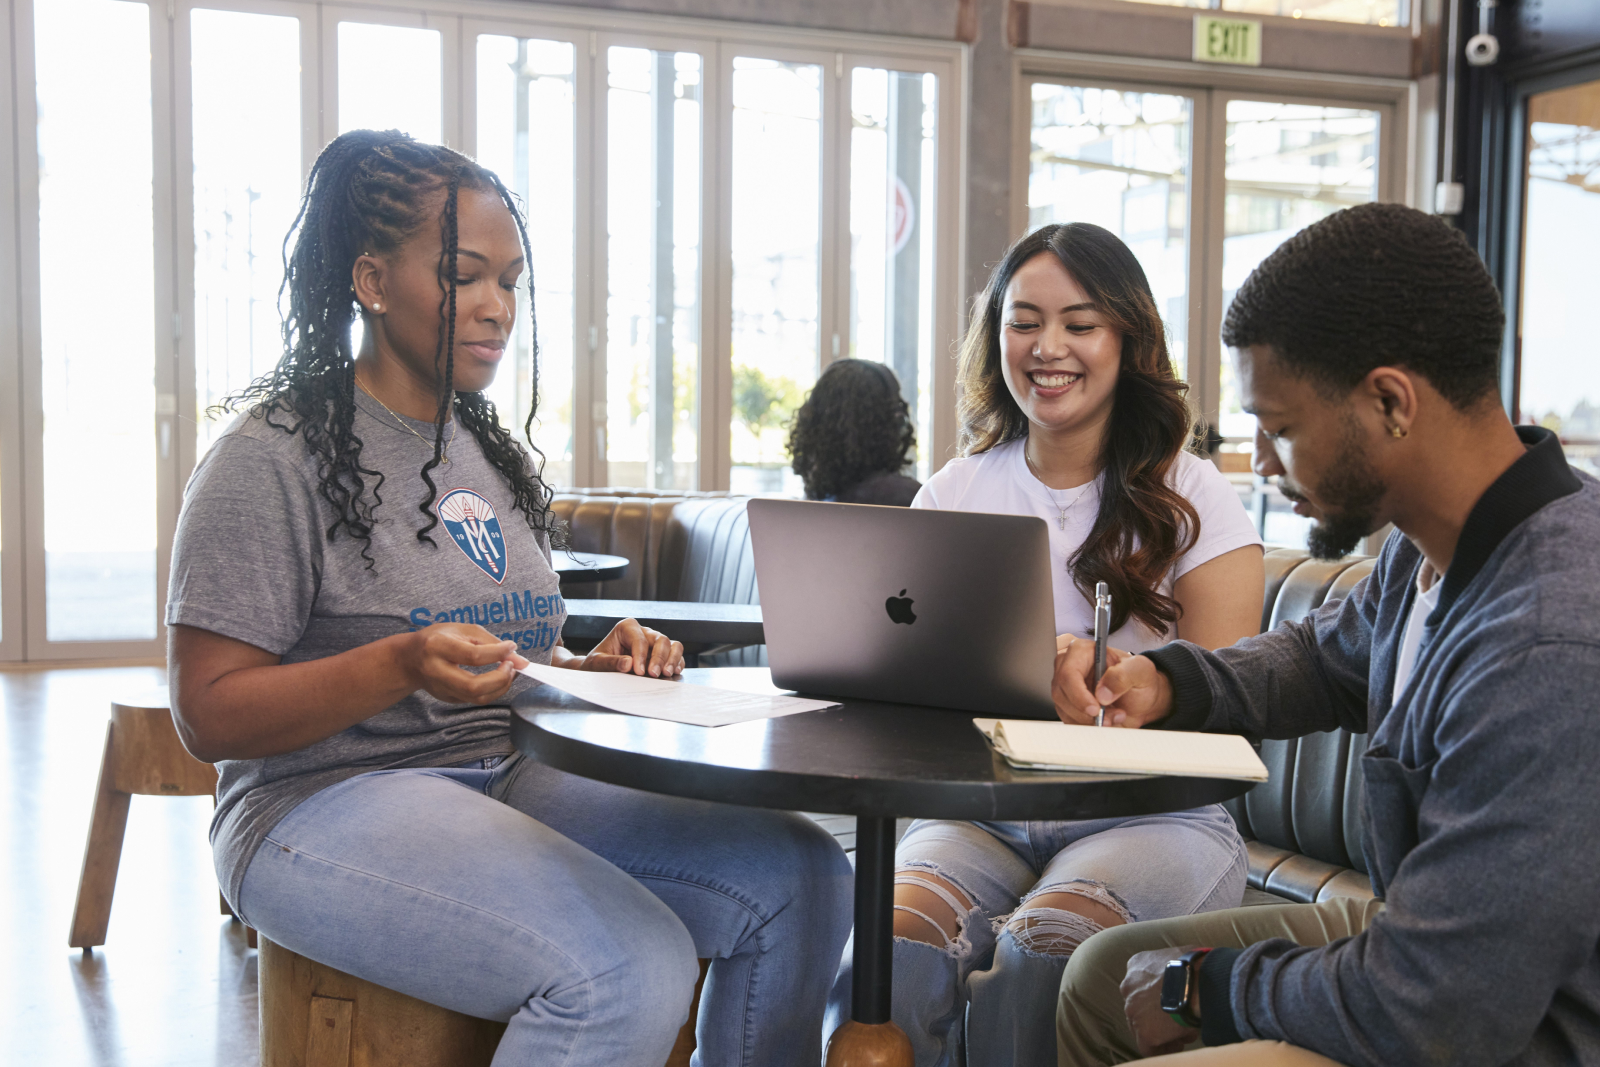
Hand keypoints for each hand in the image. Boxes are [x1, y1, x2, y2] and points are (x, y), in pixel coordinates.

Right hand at [405, 623, 529, 703]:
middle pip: (474, 686)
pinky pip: (477, 700)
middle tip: (511, 665)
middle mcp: (437, 671)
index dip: (498, 653)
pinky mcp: (448, 699)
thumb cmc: (438, 639)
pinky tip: (499, 677)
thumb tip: (520, 659)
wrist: (410, 660)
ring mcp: (442, 689)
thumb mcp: (462, 630)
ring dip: (501, 687)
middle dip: (501, 678)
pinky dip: (494, 690)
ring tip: (509, 671)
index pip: (473, 656)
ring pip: (477, 698)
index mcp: (437, 646)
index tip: (512, 647)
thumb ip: (491, 642)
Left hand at [580, 618, 683, 677]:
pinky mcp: (661, 654)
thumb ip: (610, 662)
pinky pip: (675, 654)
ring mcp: (654, 642)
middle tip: (653, 674)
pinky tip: (674, 672)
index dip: (640, 655)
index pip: (638, 639)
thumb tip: (628, 663)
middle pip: (660, 639)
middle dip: (659, 658)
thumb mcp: (597, 663)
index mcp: (626, 628)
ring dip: (672, 659)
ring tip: (667, 674)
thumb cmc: (597, 663)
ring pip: (672, 644)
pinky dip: (677, 663)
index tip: (639, 672)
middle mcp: (643, 632)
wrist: (599, 669)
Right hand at [1052, 636, 1172, 727]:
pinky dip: (1087, 725)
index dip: (1078, 694)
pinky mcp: (1068, 704)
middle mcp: (1070, 666)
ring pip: (1064, 709)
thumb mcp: (1141, 671)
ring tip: (1113, 717)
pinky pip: (1068, 719)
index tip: (1095, 709)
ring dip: (1088, 720)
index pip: (1068, 673)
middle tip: (1108, 716)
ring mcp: (1067, 687)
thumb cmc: (1140, 679)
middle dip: (1085, 711)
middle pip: (1061, 693)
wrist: (1142, 698)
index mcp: (1083, 651)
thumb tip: (1103, 692)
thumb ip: (1124, 676)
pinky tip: (1104, 720)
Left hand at [1122, 946, 1200, 1057]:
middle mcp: (1128, 986)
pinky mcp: (1143, 1031)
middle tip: (1172, 1023)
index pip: (1141, 984)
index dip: (1156, 997)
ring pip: (1141, 1027)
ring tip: (1178, 1037)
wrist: (1197, 980)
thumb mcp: (1178, 956)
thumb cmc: (1196, 965)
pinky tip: (1178, 1045)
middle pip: (1138, 1006)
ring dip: (1159, 1032)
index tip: (1170, 1003)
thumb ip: (1172, 970)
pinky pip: (1149, 1047)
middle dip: (1154, 1016)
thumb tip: (1187, 982)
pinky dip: (1163, 1048)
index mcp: (1137, 964)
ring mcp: (1133, 1009)